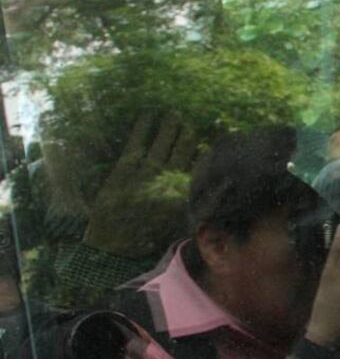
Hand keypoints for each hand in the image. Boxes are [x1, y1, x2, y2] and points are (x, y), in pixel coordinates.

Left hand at [82, 114, 197, 257]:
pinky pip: (137, 143)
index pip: (196, 168)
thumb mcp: (173, 225)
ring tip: (174, 114)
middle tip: (190, 122)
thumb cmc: (145, 239)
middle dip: (186, 136)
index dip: (203, 154)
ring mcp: (146, 171)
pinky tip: (147, 116)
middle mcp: (167, 178)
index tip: (208, 144)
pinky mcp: (125, 167)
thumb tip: (205, 192)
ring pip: (162, 143)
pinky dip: (143, 128)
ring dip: (169, 128)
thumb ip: (188, 207)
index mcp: (181, 193)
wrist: (113, 245)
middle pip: (180, 151)